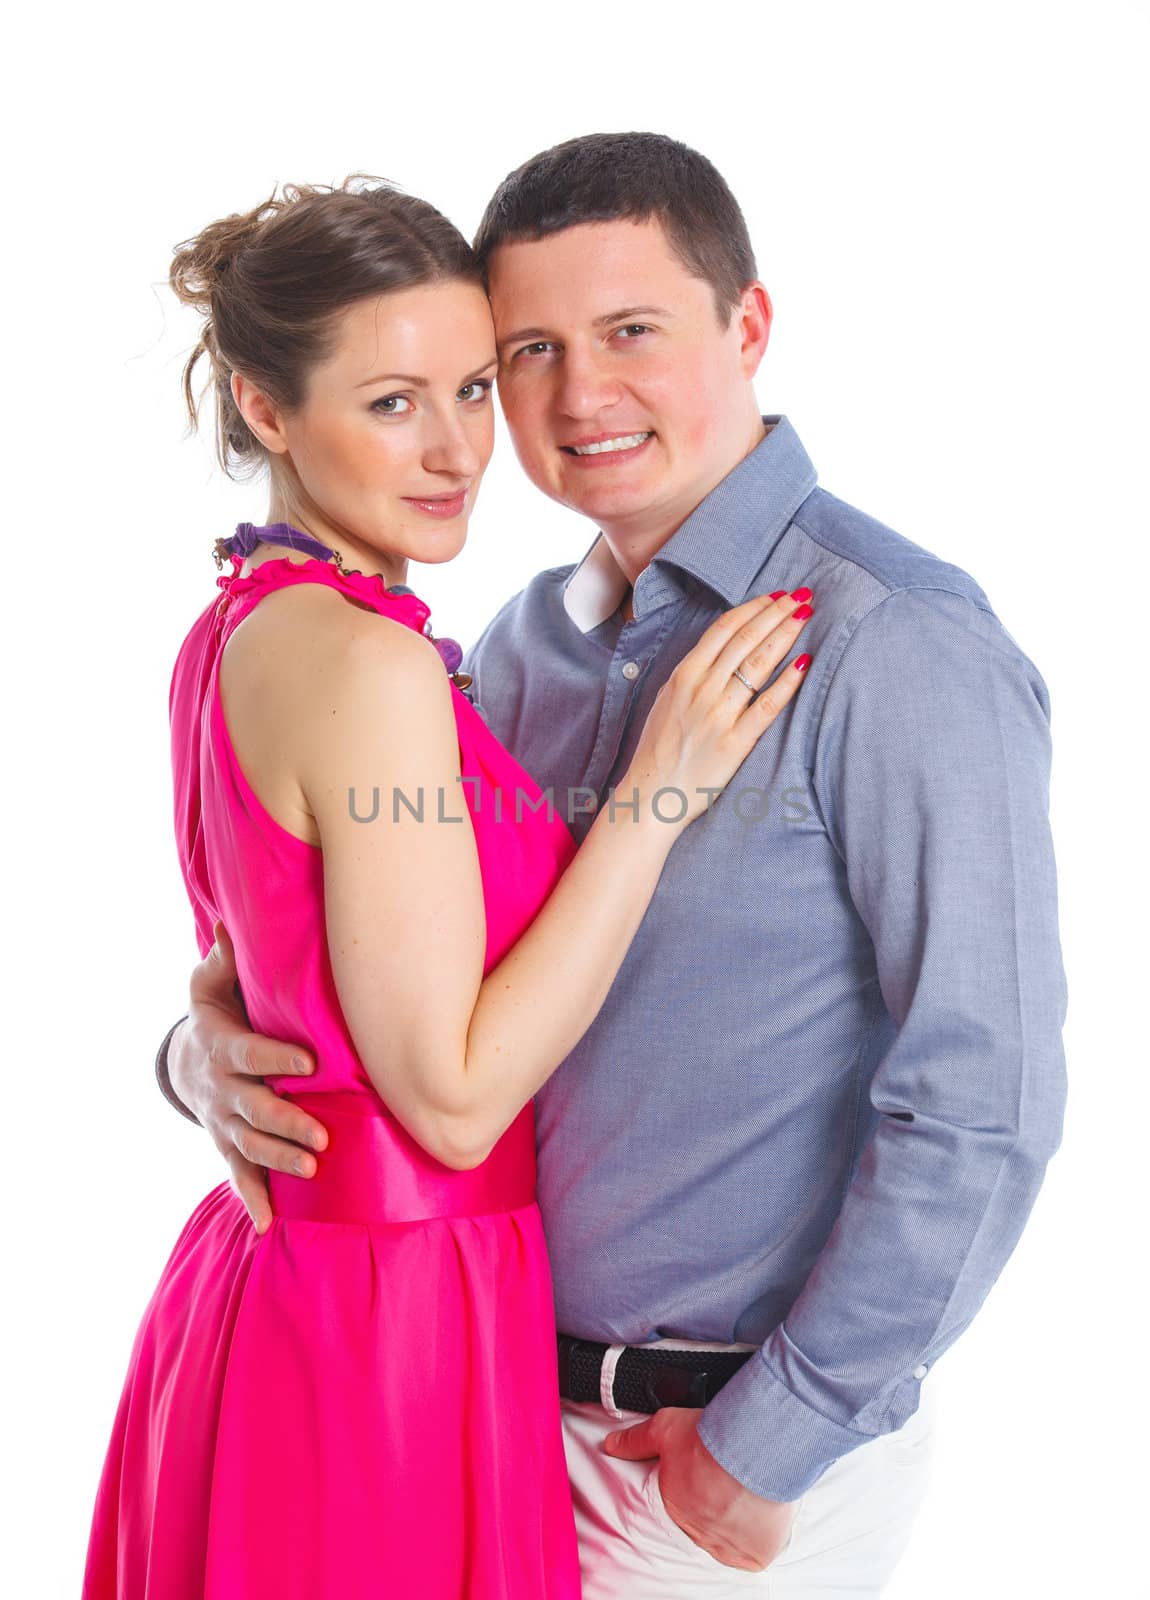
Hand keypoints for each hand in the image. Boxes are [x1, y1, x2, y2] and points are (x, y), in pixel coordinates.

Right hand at [170, 921, 328, 1233]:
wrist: (188, 1059)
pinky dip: (253, 1200)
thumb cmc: (216, 1011)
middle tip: (322, 1135)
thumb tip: (232, 925)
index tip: (310, 1062)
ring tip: (312, 1170)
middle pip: (254, 1108)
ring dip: (280, 1159)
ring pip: (251, 1145)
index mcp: (221, 1045)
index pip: (250, 1053)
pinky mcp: (227, 1145)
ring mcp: (224, 1121)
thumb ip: (224, 959)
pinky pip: (238, 1175)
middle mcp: (222, 1088)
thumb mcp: (212, 981)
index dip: (277, 1058)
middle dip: (287, 1122)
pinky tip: (269, 1224)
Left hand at [604, 1407, 795, 1570]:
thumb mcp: (665, 1428)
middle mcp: (698, 1534)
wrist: (752, 1447)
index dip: (697, 1490)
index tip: (708, 1479)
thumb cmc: (711, 1438)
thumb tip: (612, 1445)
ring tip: (749, 1491)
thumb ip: (636, 1440)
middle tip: (730, 1480)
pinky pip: (759, 1552)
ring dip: (739, 1519)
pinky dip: (763, 1535)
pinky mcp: (756, 1555)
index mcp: (675, 1508)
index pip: (684, 1508)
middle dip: (717, 1504)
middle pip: (708, 1523)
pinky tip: (764, 1510)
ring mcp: (727, 1548)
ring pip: (733, 1538)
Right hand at [625, 589, 811, 825]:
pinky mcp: (735, 742)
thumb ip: (693, 673)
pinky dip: (787, 682)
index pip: (724, 628)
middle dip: (777, 612)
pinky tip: (804, 664)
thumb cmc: (660, 748)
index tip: (775, 596)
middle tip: (801, 595)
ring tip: (805, 615)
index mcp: (684, 674)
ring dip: (785, 635)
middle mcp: (701, 689)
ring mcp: (719, 715)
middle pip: (746, 639)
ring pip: (758, 664)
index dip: (754, 607)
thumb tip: (722, 648)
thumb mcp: (667, 698)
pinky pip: (767, 706)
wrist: (651, 793)